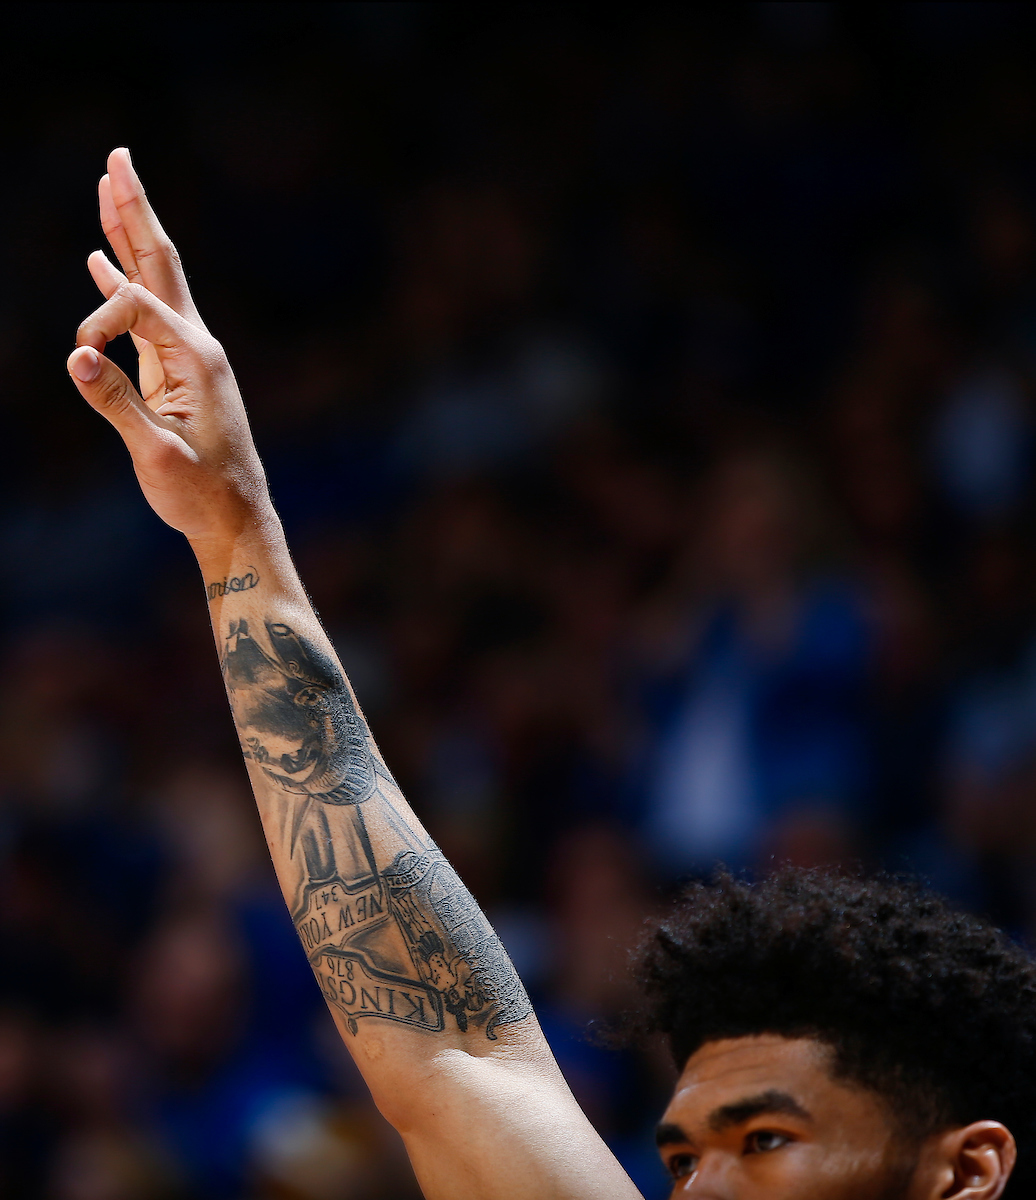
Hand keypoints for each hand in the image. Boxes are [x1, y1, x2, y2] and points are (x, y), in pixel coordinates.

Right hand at [68, 148, 270, 547]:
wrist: (236, 519)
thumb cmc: (202, 493)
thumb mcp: (156, 454)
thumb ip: (116, 403)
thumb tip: (74, 355)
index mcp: (197, 357)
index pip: (136, 306)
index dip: (98, 322)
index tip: (81, 361)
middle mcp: (197, 345)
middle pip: (159, 263)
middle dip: (136, 210)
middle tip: (120, 157)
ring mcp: (188, 356)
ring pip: (154, 283)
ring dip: (129, 235)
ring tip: (111, 188)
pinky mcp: (176, 372)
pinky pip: (145, 316)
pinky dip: (122, 286)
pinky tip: (103, 263)